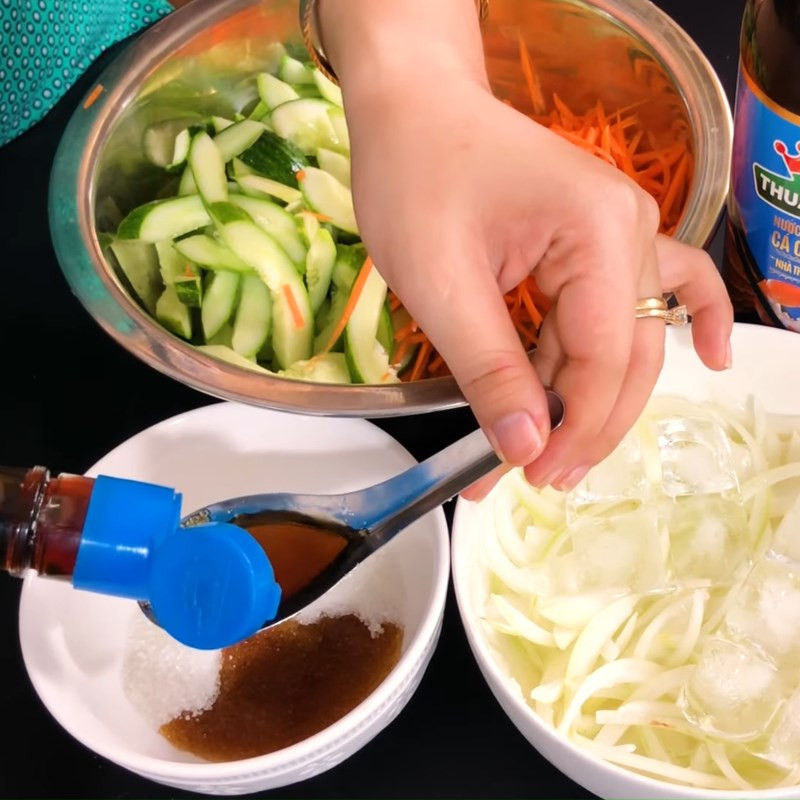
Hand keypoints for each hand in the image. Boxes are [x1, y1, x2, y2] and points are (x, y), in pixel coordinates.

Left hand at [319, 0, 732, 495]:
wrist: (412, 109)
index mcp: (597, 232)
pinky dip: (680, 323)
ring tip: (555, 454)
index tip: (535, 475)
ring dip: (591, 398)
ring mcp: (621, 231)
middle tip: (542, 479)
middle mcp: (628, 230)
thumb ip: (488, 368)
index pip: (605, 358)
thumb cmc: (414, 179)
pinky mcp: (599, 237)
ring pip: (627, 338)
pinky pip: (655, 286)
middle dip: (584, 424)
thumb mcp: (439, 284)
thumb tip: (525, 447)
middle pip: (628, 355)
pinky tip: (711, 355)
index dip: (574, 428)